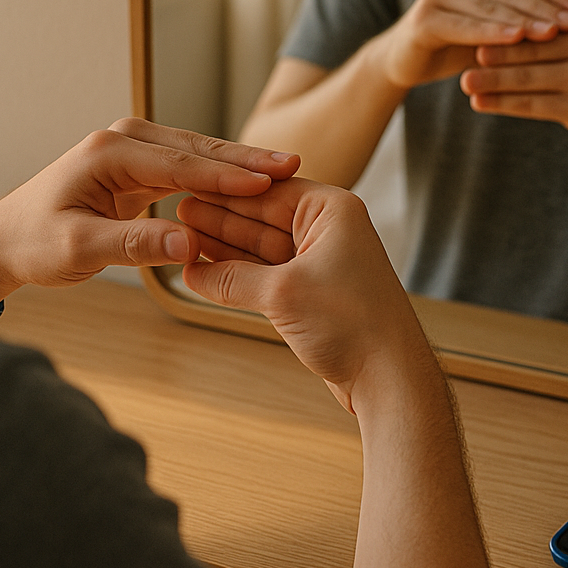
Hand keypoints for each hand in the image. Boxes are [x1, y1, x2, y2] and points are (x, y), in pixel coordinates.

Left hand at [0, 119, 299, 305]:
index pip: (181, 163)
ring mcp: (132, 153)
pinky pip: (187, 171)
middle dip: (245, 158)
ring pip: (197, 156)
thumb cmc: (32, 243)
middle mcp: (123, 143)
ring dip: (238, 165)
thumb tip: (189, 242)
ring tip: (285, 170)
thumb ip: (135, 244)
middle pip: (196, 149)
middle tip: (292, 164)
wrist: (4, 242)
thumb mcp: (80, 249)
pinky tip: (251, 184)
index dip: (227, 174)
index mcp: (109, 153)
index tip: (269, 180)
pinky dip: (219, 177)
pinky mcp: (138, 169)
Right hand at [176, 178, 434, 412]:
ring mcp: (321, 262)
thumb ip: (233, 278)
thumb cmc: (353, 325)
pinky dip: (239, 275)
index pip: (268, 191)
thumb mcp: (282, 293)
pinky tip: (207, 271)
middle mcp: (329, 230)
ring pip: (262, 247)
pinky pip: (268, 275)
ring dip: (225, 247)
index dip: (225, 192)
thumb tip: (192, 270)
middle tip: (179, 212)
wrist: (388, 378)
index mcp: (332, 210)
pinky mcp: (314, 293)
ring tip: (185, 239)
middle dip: (221, 218)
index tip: (189, 189)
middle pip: (262, 217)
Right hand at [374, 0, 567, 90]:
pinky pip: (464, 25)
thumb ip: (524, 18)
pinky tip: (515, 39)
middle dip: (546, 6)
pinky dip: (491, 31)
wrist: (404, 62)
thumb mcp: (495, 31)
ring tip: (553, 32)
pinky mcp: (424, 18)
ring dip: (524, 19)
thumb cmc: (458, 47)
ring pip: (490, 7)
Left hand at [458, 0, 567, 166]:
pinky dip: (506, 105)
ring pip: (529, 84)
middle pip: (532, 55)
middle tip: (458, 51)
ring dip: (493, 83)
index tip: (478, 25)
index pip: (543, 29)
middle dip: (495, 55)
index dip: (510, 29)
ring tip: (463, 82)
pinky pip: (536, 108)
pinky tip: (482, 104)